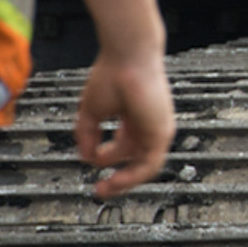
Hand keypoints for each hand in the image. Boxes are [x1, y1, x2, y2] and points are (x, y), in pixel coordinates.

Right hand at [73, 51, 175, 197]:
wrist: (127, 57)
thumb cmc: (113, 73)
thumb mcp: (92, 111)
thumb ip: (86, 135)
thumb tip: (85, 157)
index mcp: (134, 119)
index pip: (123, 148)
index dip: (106, 160)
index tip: (90, 166)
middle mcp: (147, 126)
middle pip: (135, 160)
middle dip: (116, 176)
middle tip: (100, 188)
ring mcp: (157, 130)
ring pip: (145, 167)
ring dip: (124, 182)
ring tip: (105, 189)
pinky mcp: (162, 133)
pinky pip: (150, 164)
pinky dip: (133, 176)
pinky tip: (116, 181)